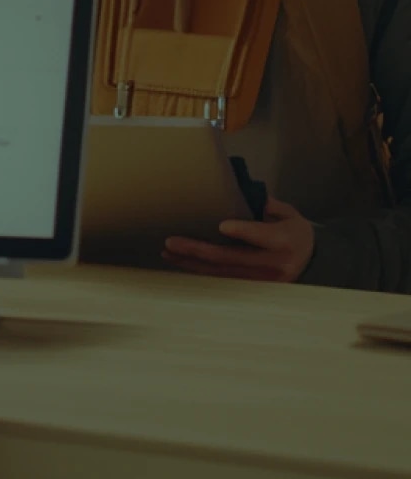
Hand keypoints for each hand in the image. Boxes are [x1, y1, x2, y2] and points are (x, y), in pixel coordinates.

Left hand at [162, 196, 314, 282]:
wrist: (311, 261)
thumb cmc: (293, 230)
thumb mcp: (287, 214)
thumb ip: (264, 205)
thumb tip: (237, 190)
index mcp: (284, 241)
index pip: (261, 236)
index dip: (242, 232)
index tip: (222, 225)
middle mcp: (272, 264)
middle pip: (231, 257)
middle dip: (198, 250)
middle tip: (172, 242)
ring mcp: (261, 280)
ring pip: (221, 272)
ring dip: (192, 263)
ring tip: (168, 252)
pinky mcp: (252, 287)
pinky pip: (221, 279)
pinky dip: (199, 270)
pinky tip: (181, 262)